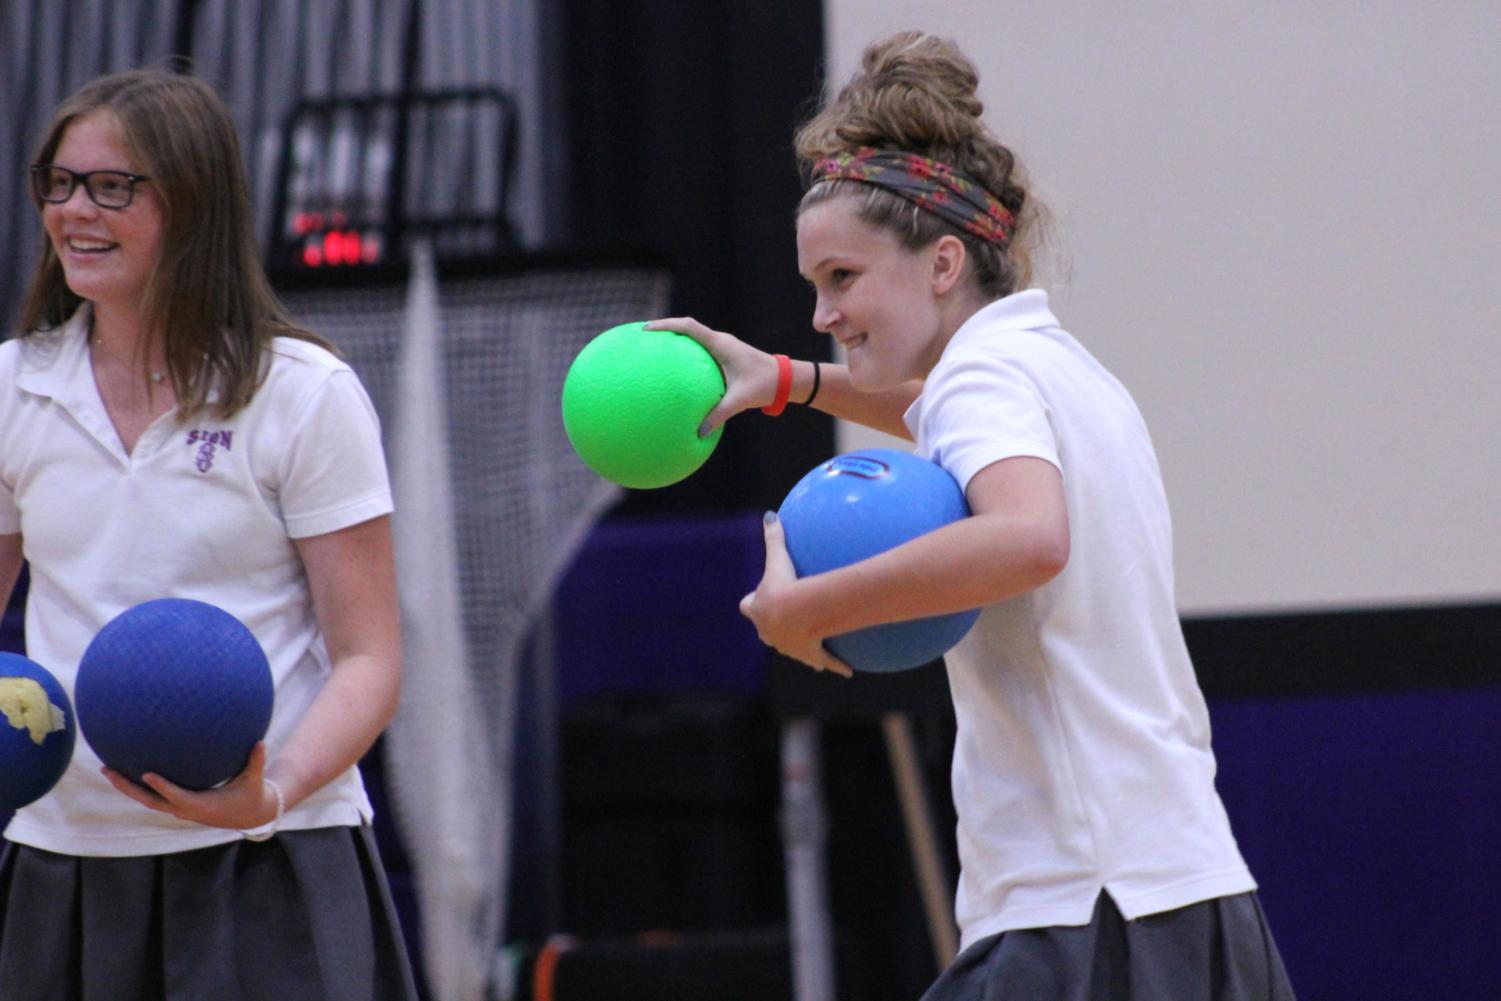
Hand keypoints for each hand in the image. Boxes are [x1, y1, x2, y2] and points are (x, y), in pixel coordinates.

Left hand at [101, 741, 281, 830]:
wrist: (247, 815)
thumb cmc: (251, 794)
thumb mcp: (255, 780)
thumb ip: (256, 762)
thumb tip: (260, 742)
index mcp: (202, 806)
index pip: (177, 797)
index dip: (162, 787)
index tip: (146, 773)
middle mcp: (184, 810)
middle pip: (150, 801)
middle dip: (128, 787)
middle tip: (108, 770)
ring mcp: (178, 809)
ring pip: (146, 800)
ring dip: (126, 786)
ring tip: (107, 768)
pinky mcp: (176, 806)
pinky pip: (152, 796)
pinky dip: (137, 786)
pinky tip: (126, 771)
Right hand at [641, 317, 782, 435]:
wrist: (785, 380)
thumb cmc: (765, 385)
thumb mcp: (740, 400)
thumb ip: (719, 415)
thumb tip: (698, 433)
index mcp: (721, 344)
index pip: (689, 327)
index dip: (667, 325)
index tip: (647, 329)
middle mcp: (719, 342)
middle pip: (686, 329)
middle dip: (664, 330)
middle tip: (642, 336)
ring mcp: (722, 348)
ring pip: (693, 339)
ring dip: (674, 341)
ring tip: (653, 351)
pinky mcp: (724, 357)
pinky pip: (699, 352)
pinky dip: (685, 357)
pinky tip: (675, 374)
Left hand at [739, 512, 852, 677]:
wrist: (795, 615)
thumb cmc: (782, 585)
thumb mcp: (778, 558)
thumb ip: (774, 537)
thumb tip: (769, 515)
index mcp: (760, 609)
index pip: (749, 607)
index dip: (753, 604)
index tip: (756, 601)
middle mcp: (770, 631)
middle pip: (766, 631)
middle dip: (772, 627)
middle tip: (783, 621)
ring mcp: (789, 646)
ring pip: (790, 648)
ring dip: (798, 646)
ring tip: (809, 645)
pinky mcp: (809, 655)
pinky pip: (824, 661)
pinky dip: (834, 665)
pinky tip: (847, 671)